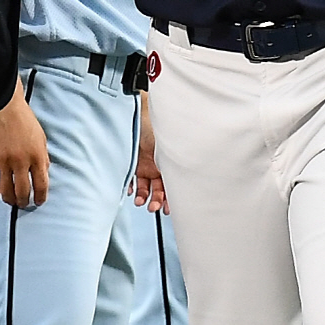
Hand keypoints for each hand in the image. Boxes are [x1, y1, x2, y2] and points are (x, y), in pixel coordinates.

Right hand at [0, 81, 48, 205]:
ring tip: (11, 201)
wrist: (5, 107)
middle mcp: (21, 161)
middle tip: (24, 204)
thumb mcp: (42, 139)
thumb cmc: (24, 120)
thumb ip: (43, 158)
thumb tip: (43, 174)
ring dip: (9, 199)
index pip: (41, 185)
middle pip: (23, 191)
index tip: (39, 201)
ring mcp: (3, 160)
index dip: (41, 197)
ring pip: (6, 190)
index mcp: (37, 156)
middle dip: (24, 202)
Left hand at [134, 97, 166, 212]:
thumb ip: (177, 160)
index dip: (174, 198)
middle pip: (162, 189)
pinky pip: (135, 181)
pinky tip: (133, 192)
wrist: (136, 116)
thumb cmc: (155, 125)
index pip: (177, 184)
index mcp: (175, 161)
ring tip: (143, 203)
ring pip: (149, 187)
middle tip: (155, 207)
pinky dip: (134, 189)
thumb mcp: (171, 144)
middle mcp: (162, 165)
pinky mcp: (135, 164)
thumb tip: (191, 174)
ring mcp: (148, 164)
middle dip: (159, 201)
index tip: (170, 208)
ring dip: (146, 198)